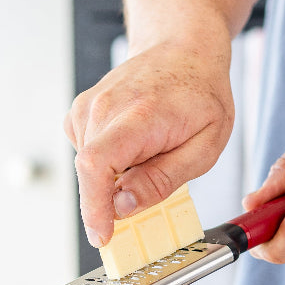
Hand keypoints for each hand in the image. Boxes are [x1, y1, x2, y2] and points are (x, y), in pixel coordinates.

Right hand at [64, 39, 234, 247]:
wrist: (182, 48)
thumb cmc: (200, 94)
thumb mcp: (205, 146)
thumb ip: (163, 179)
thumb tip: (124, 207)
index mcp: (138, 115)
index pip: (97, 165)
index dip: (94, 207)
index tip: (103, 236)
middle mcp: (103, 108)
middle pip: (90, 173)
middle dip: (110, 199)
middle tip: (146, 192)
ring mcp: (87, 108)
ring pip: (89, 167)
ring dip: (114, 177)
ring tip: (149, 154)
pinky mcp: (80, 112)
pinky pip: (87, 154)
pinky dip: (107, 162)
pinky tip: (132, 145)